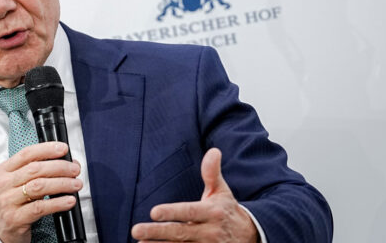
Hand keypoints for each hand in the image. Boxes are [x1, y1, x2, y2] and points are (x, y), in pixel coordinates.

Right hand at [0, 142, 81, 242]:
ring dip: (62, 184)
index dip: (47, 149)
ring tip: (75, 184)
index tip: (63, 149)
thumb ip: (32, 172)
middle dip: (60, 167)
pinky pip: (40, 208)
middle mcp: (3, 184)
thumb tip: (64, 163)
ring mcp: (7, 202)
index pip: (26, 154)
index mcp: (2, 170)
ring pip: (39, 186)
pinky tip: (69, 201)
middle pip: (35, 169)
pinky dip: (58, 203)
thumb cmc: (9, 203)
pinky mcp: (15, 219)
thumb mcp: (13, 183)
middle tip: (74, 169)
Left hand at [131, 148, 258, 241]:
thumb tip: (213, 151)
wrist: (249, 236)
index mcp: (212, 212)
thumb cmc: (227, 210)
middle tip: (136, 229)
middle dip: (157, 232)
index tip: (153, 212)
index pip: (189, 212)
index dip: (172, 212)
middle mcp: (210, 232)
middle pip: (180, 233)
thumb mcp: (222, 191)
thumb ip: (212, 172)